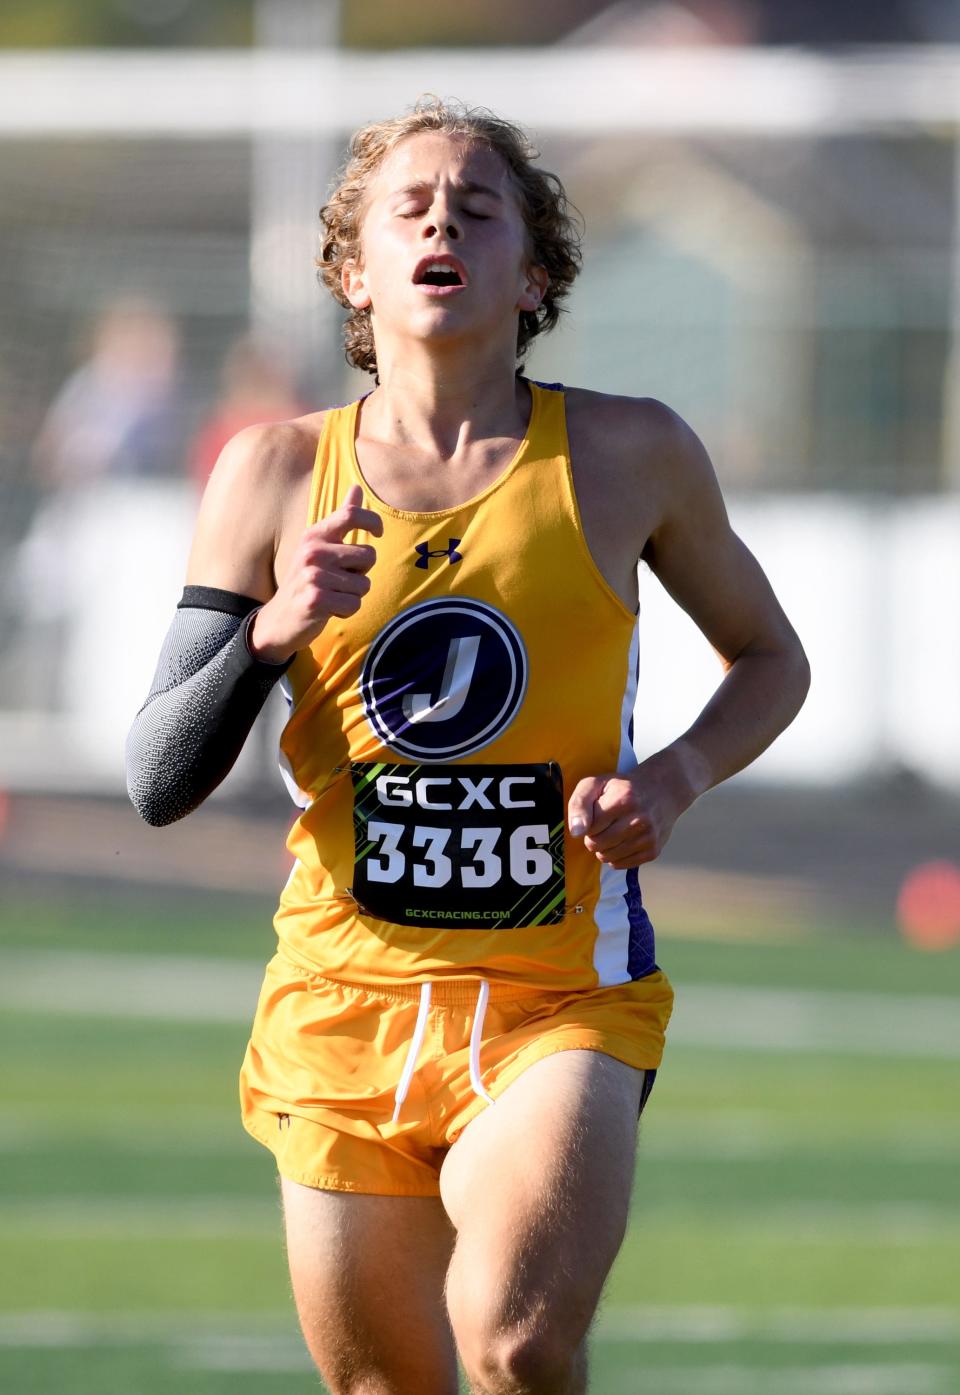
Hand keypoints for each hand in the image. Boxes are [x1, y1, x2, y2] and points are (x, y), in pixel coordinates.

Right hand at [249, 484, 382, 661]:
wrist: (278, 620)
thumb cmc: (307, 581)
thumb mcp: (319, 547)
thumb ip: (341, 519)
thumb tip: (357, 487)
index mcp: (314, 535)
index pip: (351, 515)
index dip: (373, 521)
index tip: (378, 532)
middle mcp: (313, 551)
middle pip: (368, 556)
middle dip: (362, 573)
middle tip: (338, 581)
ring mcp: (313, 575)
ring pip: (364, 585)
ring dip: (353, 595)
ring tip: (331, 595)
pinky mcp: (316, 599)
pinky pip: (354, 604)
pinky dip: (346, 611)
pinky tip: (328, 610)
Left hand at [566, 749, 697, 869]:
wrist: (661, 791)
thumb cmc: (622, 788)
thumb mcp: (596, 784)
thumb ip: (579, 803)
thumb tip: (576, 832)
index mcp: (623, 800)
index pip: (588, 827)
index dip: (588, 822)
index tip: (598, 813)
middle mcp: (639, 820)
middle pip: (596, 844)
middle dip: (594, 836)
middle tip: (604, 824)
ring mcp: (648, 837)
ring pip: (607, 857)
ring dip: (603, 848)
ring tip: (613, 832)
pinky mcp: (652, 851)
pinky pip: (620, 865)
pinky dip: (615, 856)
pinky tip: (622, 841)